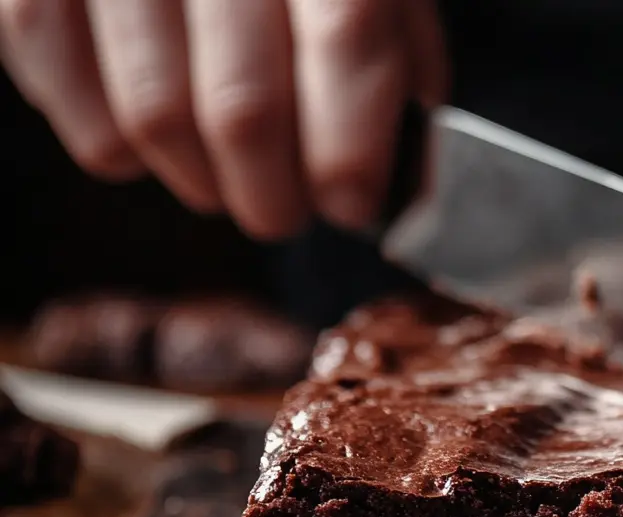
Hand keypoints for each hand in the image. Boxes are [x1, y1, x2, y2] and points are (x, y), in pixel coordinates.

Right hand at [0, 0, 446, 238]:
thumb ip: (397, 42)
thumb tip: (407, 146)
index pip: (350, 41)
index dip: (352, 150)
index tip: (352, 204)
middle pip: (245, 108)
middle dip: (273, 196)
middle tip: (283, 215)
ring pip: (154, 117)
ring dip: (198, 181)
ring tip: (221, 182)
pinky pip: (60, 86)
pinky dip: (108, 141)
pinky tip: (145, 139)